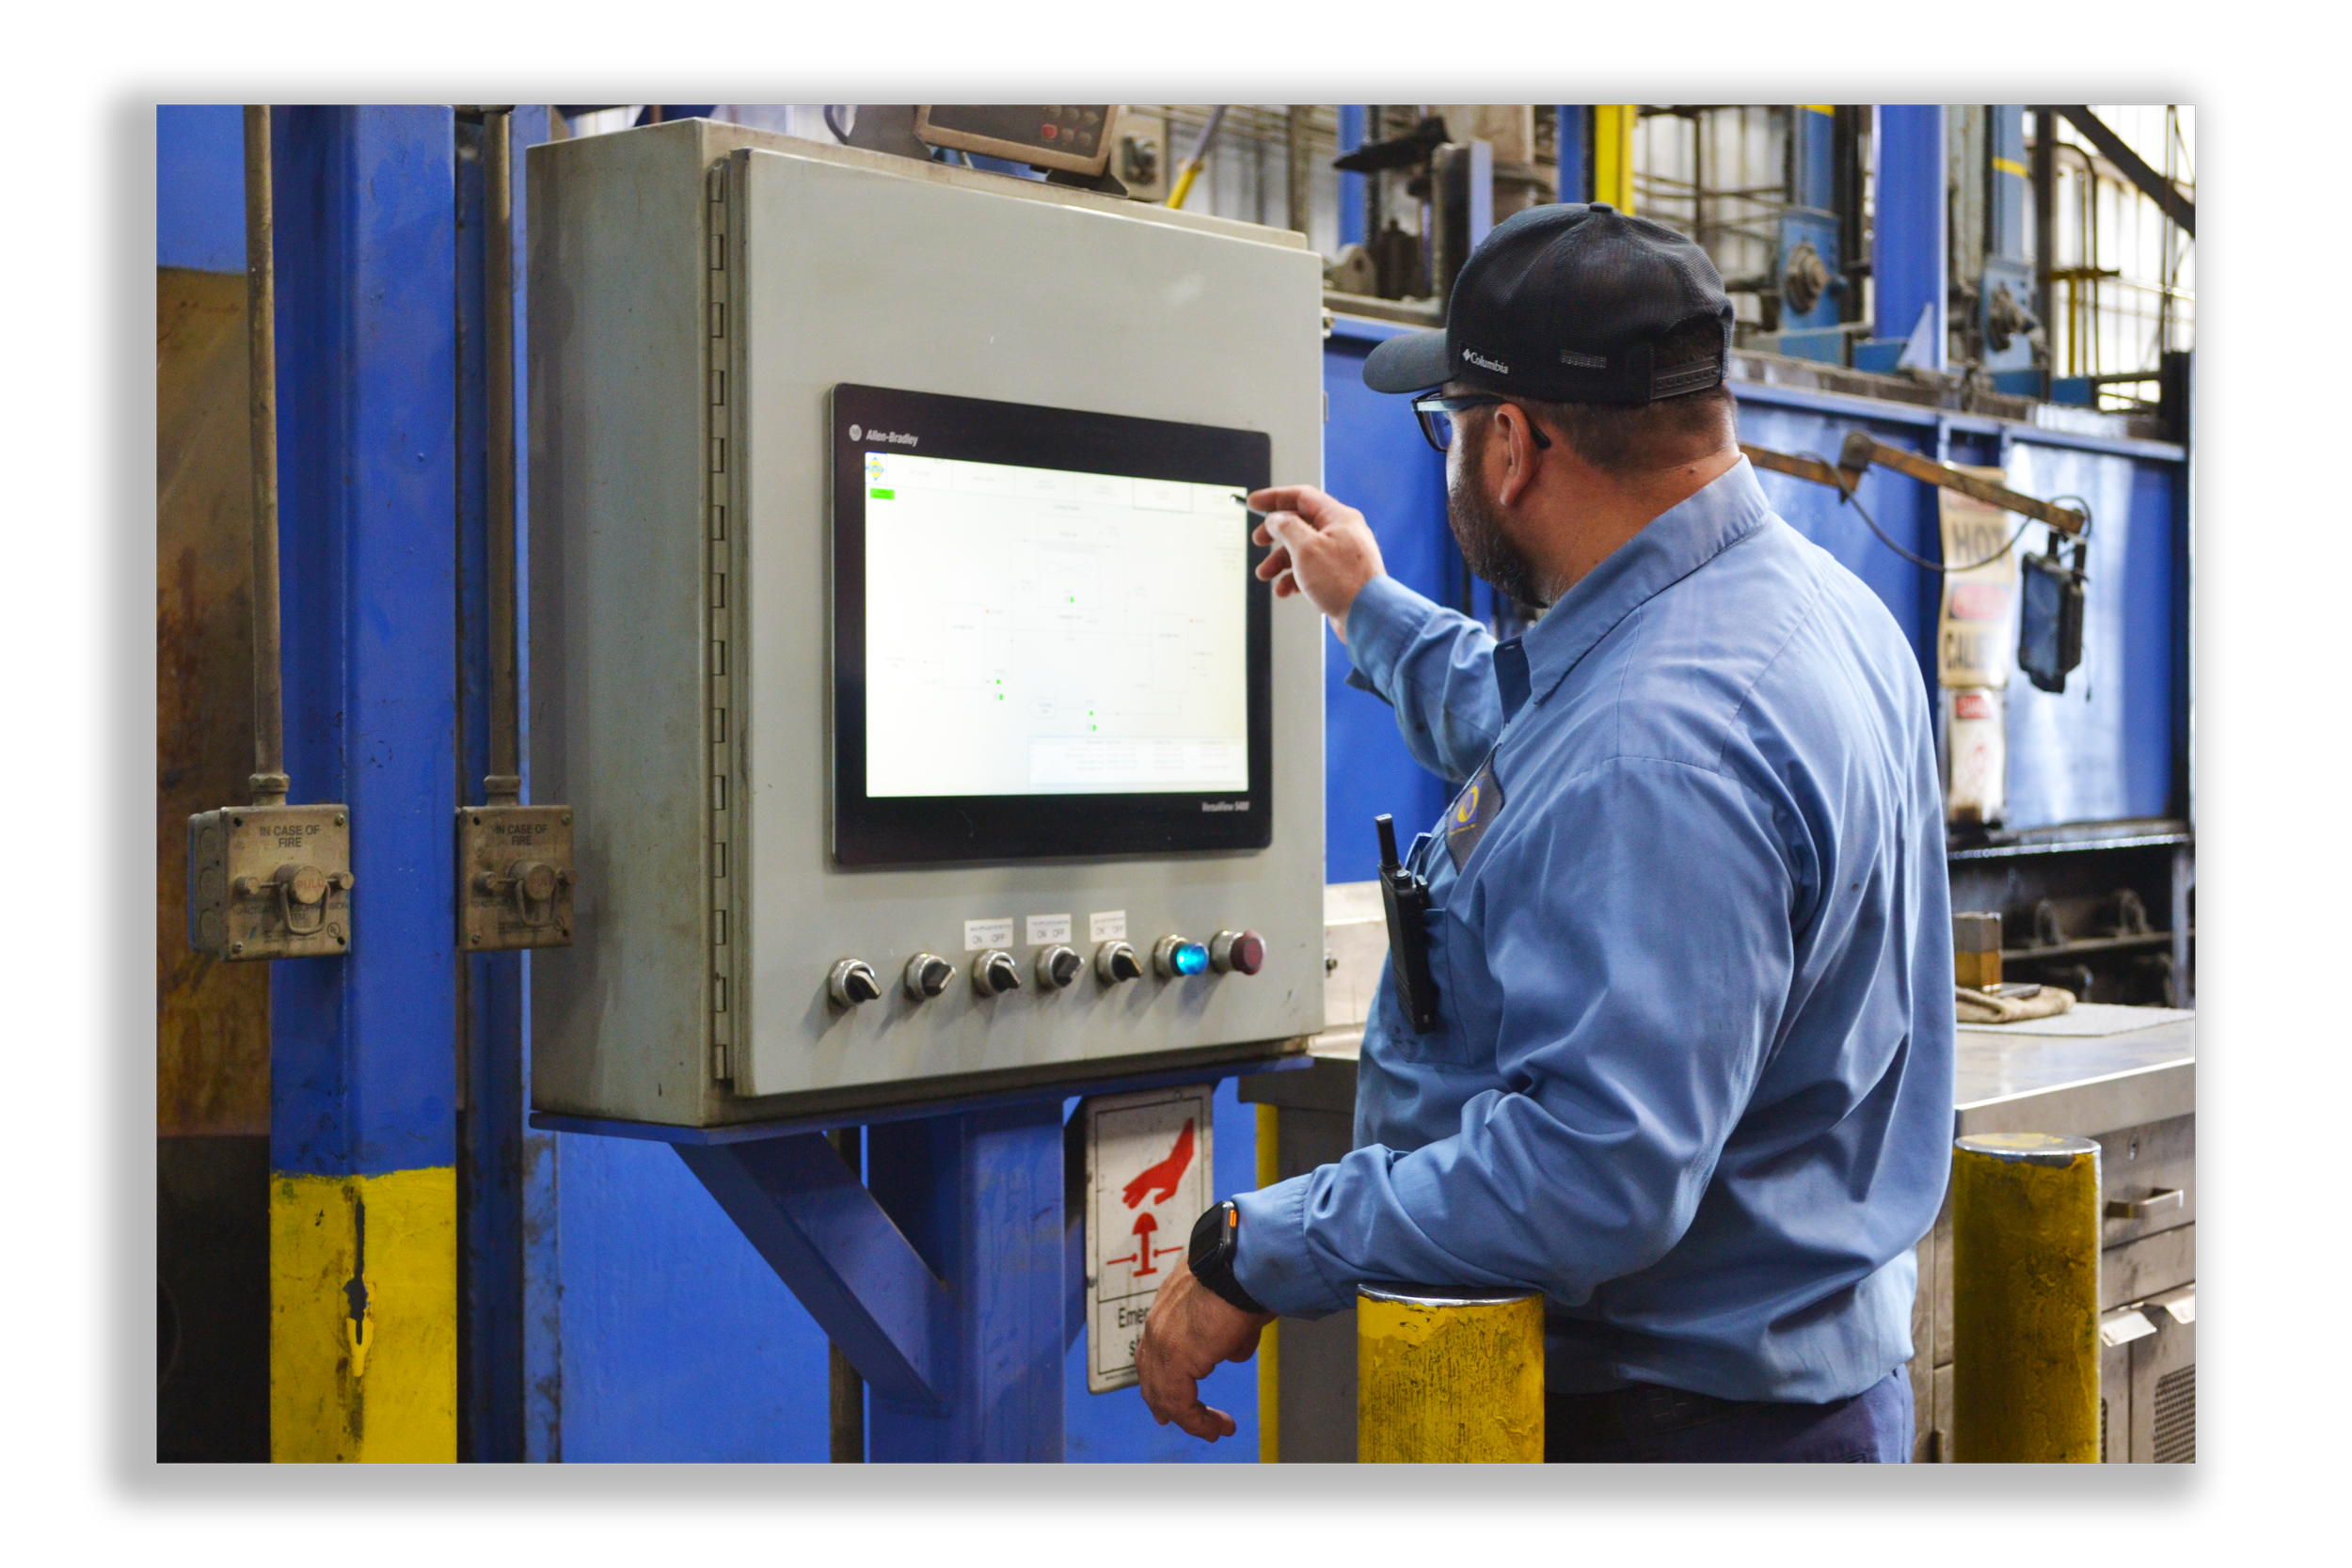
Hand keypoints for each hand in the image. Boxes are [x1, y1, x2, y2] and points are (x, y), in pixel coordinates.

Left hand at [1134, 1256, 1275, 1440]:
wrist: (1241, 1267)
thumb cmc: (1244, 1276)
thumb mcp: (1234, 1309)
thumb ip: (1228, 1335)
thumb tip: (1232, 1351)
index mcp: (1169, 1306)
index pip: (1155, 1347)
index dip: (1160, 1373)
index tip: (1172, 1391)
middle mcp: (1158, 1323)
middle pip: (1150, 1373)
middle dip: (1162, 1401)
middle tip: (1169, 1419)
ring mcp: (1162, 1342)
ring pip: (1163, 1392)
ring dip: (1189, 1416)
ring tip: (1212, 1429)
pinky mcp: (1174, 1360)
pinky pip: (1179, 1403)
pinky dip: (1196, 1421)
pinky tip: (1213, 1428)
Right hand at [1249, 485, 1384, 643]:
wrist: (1368, 616)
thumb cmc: (1343, 581)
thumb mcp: (1305, 548)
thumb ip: (1286, 527)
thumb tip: (1275, 519)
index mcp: (1338, 518)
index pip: (1301, 497)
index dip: (1274, 498)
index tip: (1255, 503)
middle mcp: (1342, 532)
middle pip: (1300, 524)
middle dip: (1275, 534)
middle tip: (1259, 540)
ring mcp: (1342, 555)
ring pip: (1303, 550)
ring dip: (1280, 561)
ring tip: (1266, 574)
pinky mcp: (1340, 576)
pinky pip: (1312, 570)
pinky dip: (1294, 578)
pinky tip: (1284, 590)